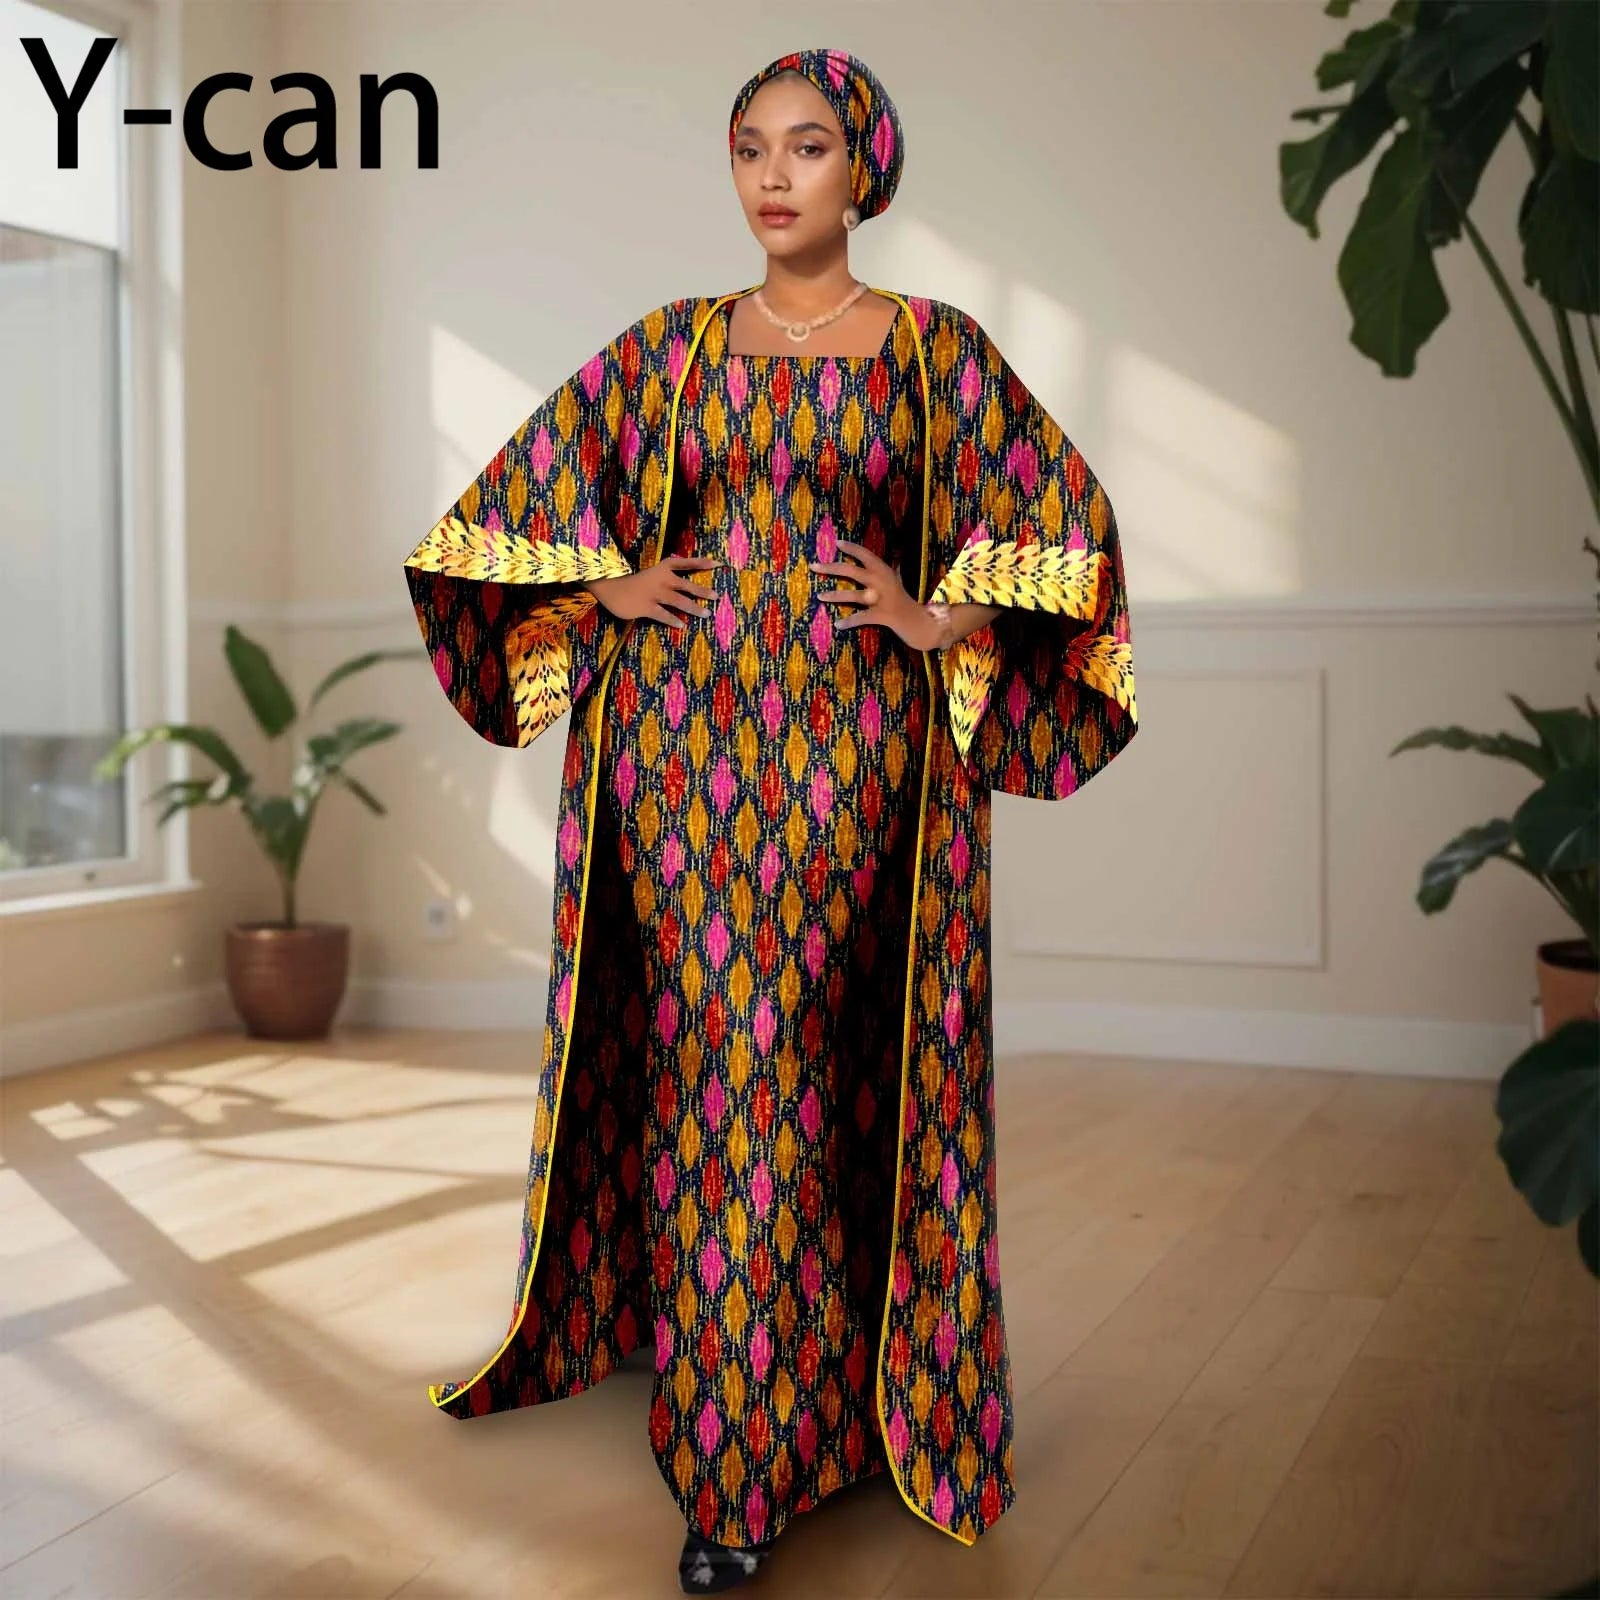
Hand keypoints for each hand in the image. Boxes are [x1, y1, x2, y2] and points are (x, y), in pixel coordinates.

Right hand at [586, 556, 720, 628]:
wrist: (608, 586)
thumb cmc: (628, 580)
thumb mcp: (647, 572)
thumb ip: (662, 576)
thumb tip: (677, 583)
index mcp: (661, 568)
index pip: (685, 563)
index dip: (701, 563)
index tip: (717, 564)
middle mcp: (661, 579)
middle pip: (687, 585)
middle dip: (702, 591)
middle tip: (716, 596)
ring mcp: (655, 594)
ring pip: (679, 601)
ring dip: (694, 608)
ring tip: (706, 614)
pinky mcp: (646, 607)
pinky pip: (664, 615)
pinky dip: (673, 620)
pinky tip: (682, 625)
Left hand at [809, 539, 939, 649]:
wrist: (922, 622)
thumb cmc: (905, 601)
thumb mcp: (896, 582)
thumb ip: (887, 571)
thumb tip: (882, 562)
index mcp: (884, 571)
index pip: (866, 555)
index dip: (852, 548)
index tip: (837, 543)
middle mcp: (882, 581)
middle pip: (852, 571)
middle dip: (831, 568)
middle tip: (813, 566)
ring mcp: (882, 599)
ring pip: (853, 595)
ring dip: (834, 595)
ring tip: (819, 596)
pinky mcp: (882, 616)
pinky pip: (862, 618)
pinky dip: (849, 622)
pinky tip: (838, 624)